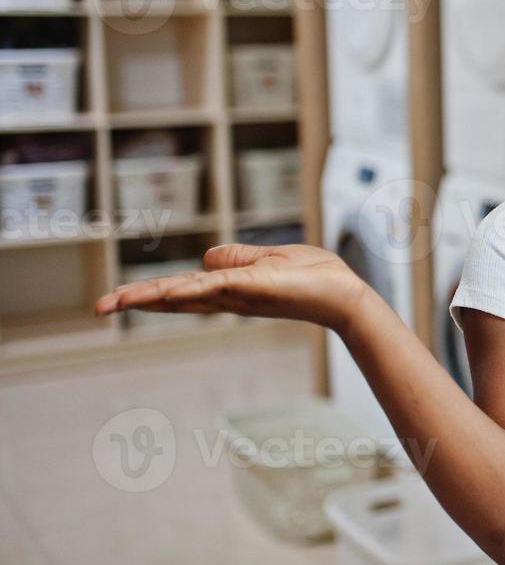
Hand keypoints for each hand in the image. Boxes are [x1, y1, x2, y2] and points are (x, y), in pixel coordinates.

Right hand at [94, 243, 371, 333]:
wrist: (345, 294)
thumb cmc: (314, 277)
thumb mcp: (270, 259)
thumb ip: (238, 258)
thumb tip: (207, 257)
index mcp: (229, 289)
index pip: (181, 291)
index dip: (148, 294)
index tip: (115, 299)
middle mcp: (229, 296)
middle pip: (175, 298)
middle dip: (136, 301)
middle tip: (99, 307)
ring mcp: (240, 293)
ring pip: (188, 295)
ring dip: (152, 296)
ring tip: (117, 300)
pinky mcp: (256, 287)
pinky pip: (217, 287)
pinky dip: (192, 290)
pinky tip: (166, 293)